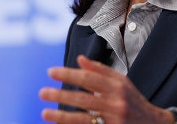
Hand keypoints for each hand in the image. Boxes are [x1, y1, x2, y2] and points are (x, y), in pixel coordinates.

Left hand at [39, 55, 175, 123]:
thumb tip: (79, 59)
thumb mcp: (122, 82)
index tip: (51, 72)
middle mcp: (116, 103)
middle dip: (60, 95)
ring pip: (83, 118)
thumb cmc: (134, 101)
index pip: (89, 78)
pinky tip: (60, 123)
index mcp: (118, 86)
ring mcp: (114, 120)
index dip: (69, 74)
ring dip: (62, 115)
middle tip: (42, 92)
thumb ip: (100, 71)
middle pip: (84, 99)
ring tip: (45, 112)